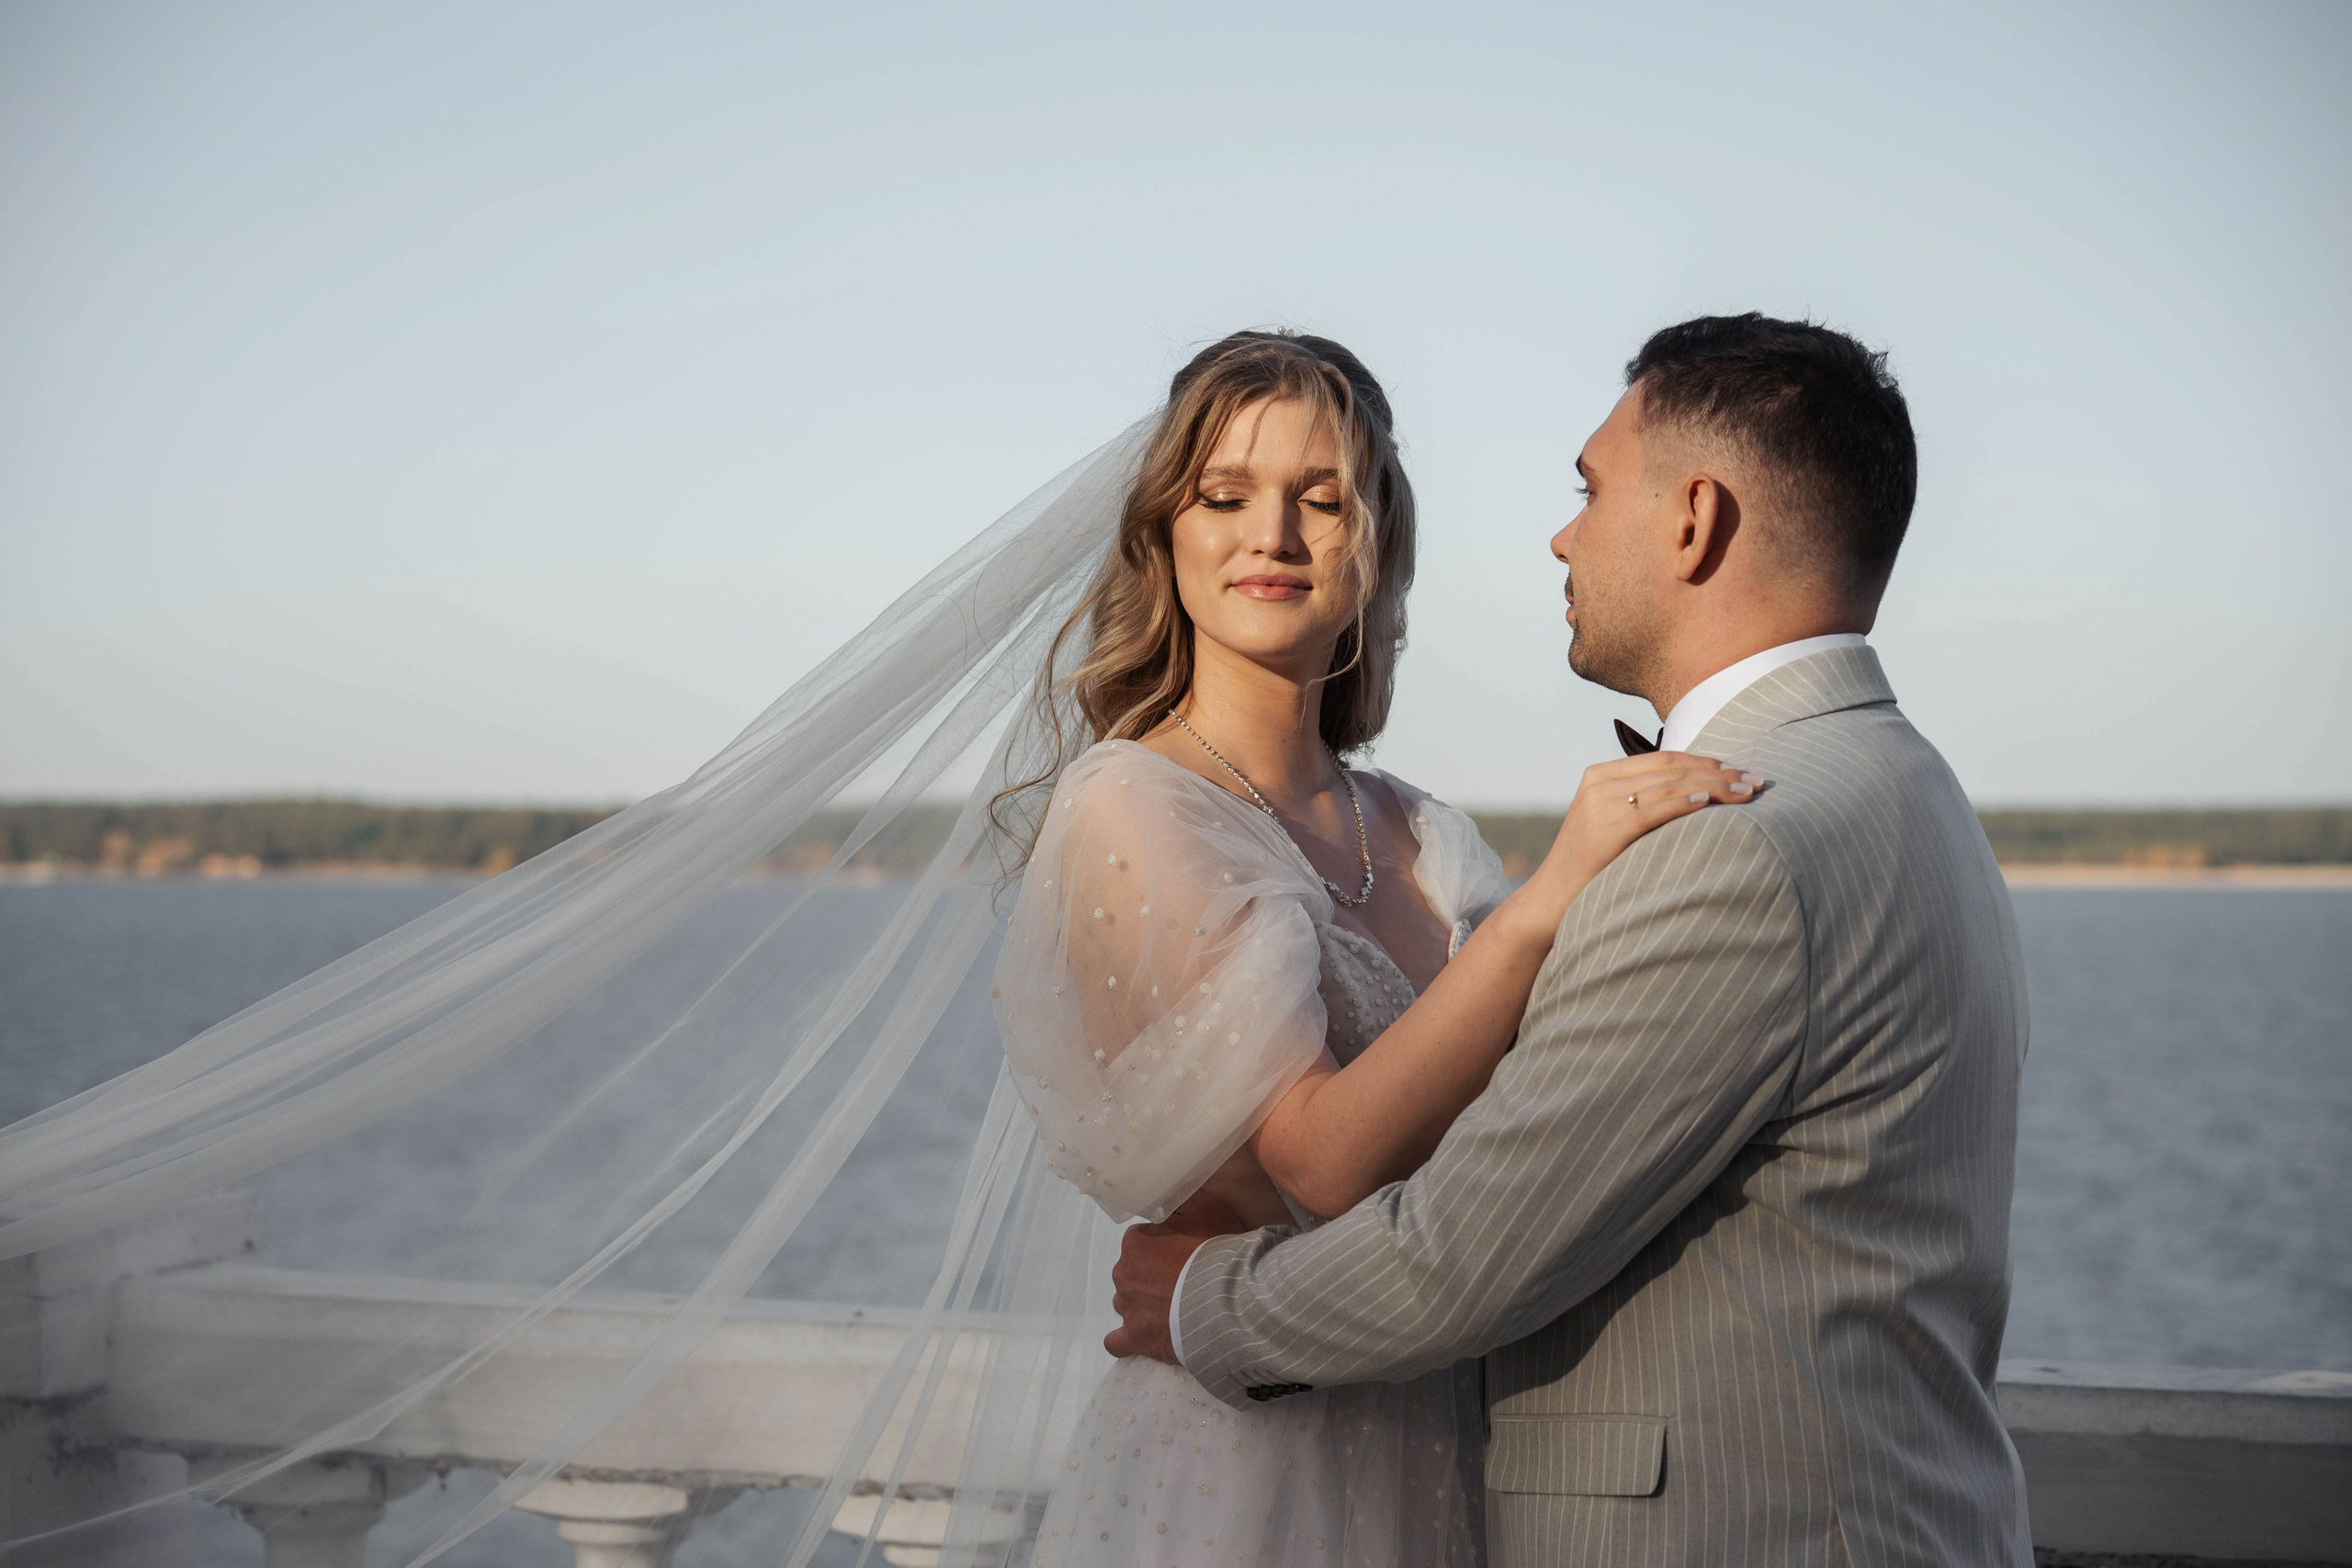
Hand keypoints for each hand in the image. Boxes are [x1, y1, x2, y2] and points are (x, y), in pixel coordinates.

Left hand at [1103, 1191, 1246, 1364]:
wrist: (1227, 1300)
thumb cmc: (1216, 1252)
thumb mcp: (1206, 1210)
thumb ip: (1182, 1200)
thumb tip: (1169, 1193)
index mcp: (1135, 1242)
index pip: (1143, 1241)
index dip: (1165, 1249)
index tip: (1185, 1257)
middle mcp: (1123, 1272)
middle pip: (1133, 1272)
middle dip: (1153, 1277)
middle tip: (1184, 1284)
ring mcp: (1126, 1308)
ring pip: (1128, 1303)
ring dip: (1144, 1306)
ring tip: (1175, 1312)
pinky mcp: (1133, 1339)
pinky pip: (1117, 1342)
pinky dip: (1126, 1340)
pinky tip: (1142, 1338)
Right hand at [1498, 753, 1760, 940]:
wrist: (1550, 901)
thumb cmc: (1590, 869)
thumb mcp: (1613, 826)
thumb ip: (1642, 805)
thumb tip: (1697, 797)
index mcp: (1600, 774)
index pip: (1664, 759)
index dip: (1707, 762)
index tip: (1741, 771)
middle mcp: (1598, 781)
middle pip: (1671, 767)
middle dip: (1719, 772)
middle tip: (1757, 781)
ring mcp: (1599, 803)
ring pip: (1669, 785)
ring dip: (1713, 787)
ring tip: (1746, 793)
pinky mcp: (1605, 828)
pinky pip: (1655, 809)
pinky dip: (1686, 802)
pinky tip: (1711, 802)